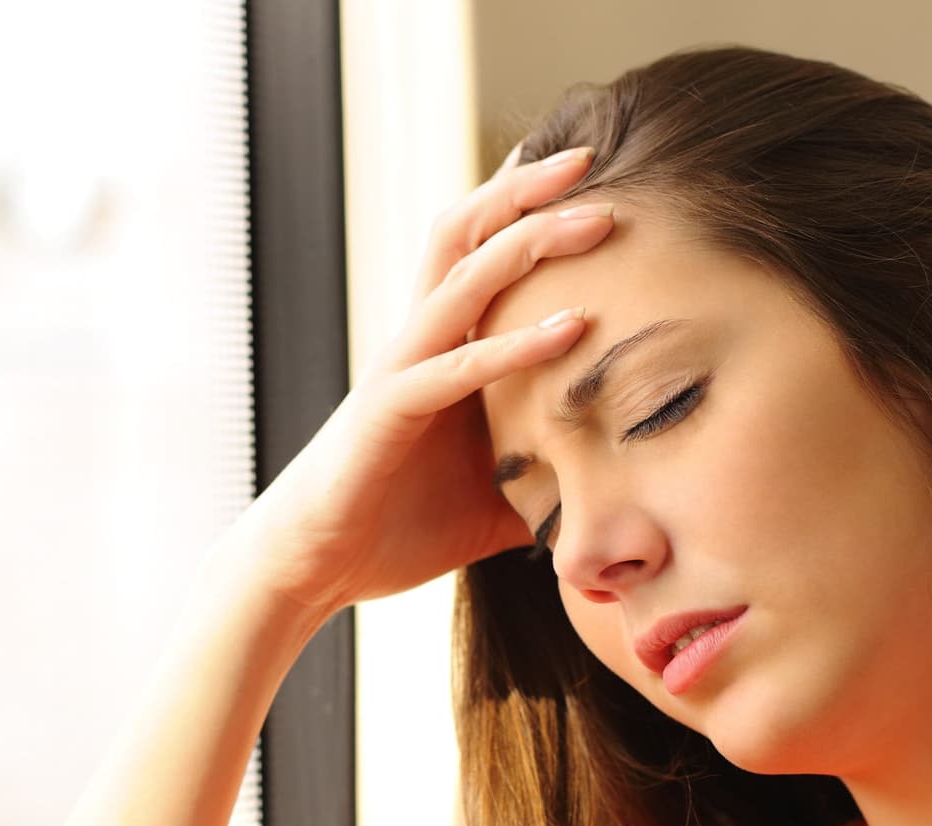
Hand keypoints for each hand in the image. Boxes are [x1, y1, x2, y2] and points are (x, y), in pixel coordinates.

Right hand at [223, 145, 611, 618]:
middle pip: (465, 232)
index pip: (478, 250)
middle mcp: (416, 340)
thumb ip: (547, 478)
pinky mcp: (391, 411)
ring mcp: (401, 369)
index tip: (581, 164)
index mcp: (437, 348)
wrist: (313, 567)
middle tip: (593, 154)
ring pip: (463, 276)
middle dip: (528, 188)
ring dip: (533, 239)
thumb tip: (618, 496)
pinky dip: (517, 344)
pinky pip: (458, 366)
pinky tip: (574, 328)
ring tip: (601, 217)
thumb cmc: (393, 529)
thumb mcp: (495, 499)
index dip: (520, 201)